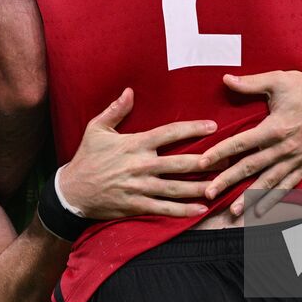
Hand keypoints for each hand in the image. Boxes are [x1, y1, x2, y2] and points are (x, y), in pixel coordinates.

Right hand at [60, 88, 214, 219]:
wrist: (71, 191)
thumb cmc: (86, 157)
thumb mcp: (97, 129)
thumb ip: (116, 110)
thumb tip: (130, 91)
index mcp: (135, 144)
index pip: (169, 133)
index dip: (192, 129)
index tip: (213, 126)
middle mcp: (141, 165)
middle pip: (180, 162)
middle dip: (207, 160)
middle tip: (229, 157)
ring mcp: (140, 188)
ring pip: (177, 187)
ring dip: (201, 186)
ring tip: (222, 184)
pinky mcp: (137, 206)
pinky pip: (165, 209)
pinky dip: (184, 210)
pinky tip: (201, 209)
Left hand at [199, 67, 301, 216]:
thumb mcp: (276, 80)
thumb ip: (250, 83)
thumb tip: (225, 78)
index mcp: (276, 126)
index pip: (241, 143)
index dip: (220, 153)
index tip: (202, 162)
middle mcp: (286, 146)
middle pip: (251, 166)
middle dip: (228, 180)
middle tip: (208, 192)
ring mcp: (297, 158)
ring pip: (268, 181)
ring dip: (249, 197)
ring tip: (232, 211)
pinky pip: (288, 185)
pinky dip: (274, 198)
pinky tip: (260, 210)